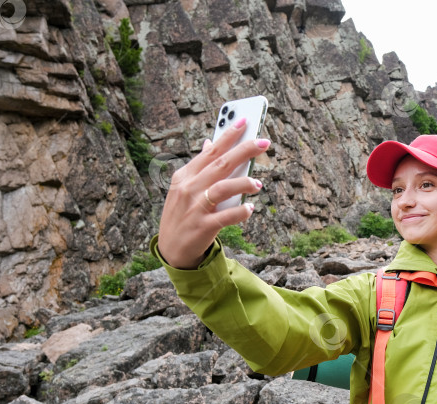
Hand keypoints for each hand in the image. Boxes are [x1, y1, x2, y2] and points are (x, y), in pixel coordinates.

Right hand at [157, 119, 269, 268]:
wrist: (172, 249)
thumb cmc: (184, 214)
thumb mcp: (184, 188)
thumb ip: (200, 167)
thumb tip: (209, 143)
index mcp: (185, 176)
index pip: (211, 151)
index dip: (228, 135)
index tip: (246, 121)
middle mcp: (189, 188)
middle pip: (221, 164)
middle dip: (244, 150)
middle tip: (264, 142)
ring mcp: (195, 208)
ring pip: (223, 188)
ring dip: (243, 183)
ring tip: (258, 183)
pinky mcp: (203, 227)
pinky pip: (226, 217)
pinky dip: (240, 212)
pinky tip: (250, 208)